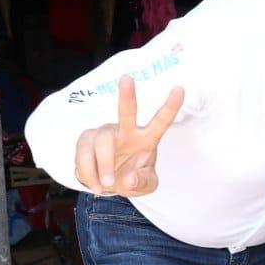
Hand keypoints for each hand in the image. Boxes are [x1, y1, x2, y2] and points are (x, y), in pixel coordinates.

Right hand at [74, 75, 183, 195]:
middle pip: (126, 114)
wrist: (107, 183)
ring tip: (106, 186)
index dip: (171, 106)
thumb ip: (142, 182)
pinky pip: (84, 156)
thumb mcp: (145, 185)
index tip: (181, 88)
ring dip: (104, 166)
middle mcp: (126, 131)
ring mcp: (104, 134)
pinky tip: (96, 185)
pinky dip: (89, 174)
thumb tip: (128, 177)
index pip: (160, 121)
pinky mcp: (86, 141)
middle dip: (127, 96)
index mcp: (147, 139)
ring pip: (103, 143)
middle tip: (127, 79)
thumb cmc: (132, 177)